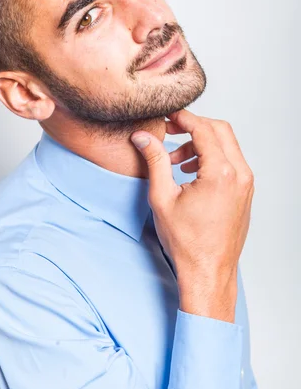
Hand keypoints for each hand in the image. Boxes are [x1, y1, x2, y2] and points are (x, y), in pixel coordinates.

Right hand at [130, 109, 254, 281]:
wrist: (208, 272)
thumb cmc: (186, 242)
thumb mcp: (162, 197)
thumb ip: (154, 161)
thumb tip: (142, 136)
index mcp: (220, 173)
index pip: (203, 128)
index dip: (183, 118)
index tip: (166, 116)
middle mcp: (240, 175)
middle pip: (219, 130)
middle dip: (193, 125)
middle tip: (169, 131)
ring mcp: (246, 184)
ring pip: (226, 145)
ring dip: (200, 143)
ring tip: (174, 161)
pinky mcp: (245, 192)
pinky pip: (231, 162)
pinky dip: (211, 157)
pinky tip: (189, 172)